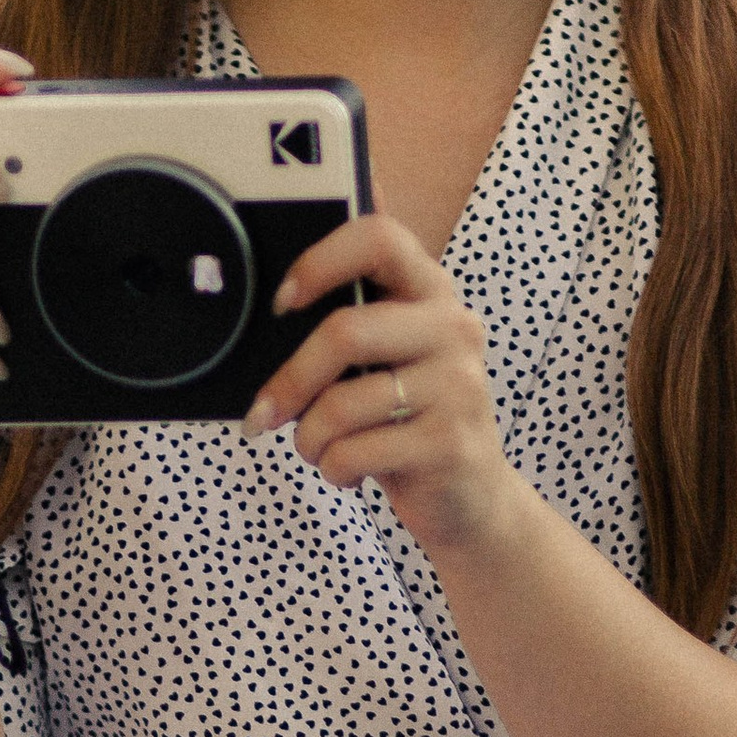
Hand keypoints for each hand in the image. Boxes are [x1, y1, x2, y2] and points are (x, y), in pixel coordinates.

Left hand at [243, 209, 519, 563]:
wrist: (473, 497)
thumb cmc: (407, 419)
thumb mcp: (386, 360)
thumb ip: (351, 318)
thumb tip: (280, 288)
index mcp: (431, 292)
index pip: (378, 239)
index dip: (319, 263)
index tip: (282, 301)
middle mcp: (453, 328)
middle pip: (345, 332)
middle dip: (290, 381)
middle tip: (263, 412)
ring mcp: (458, 386)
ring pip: (340, 405)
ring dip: (308, 438)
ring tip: (316, 448)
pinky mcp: (449, 444)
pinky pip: (353, 452)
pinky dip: (332, 469)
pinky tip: (347, 471)